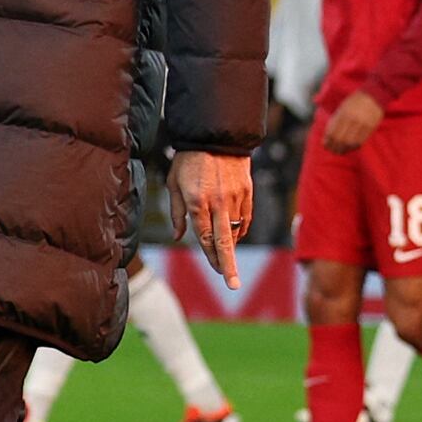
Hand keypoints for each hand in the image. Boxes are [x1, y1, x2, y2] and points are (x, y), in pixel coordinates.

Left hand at [169, 149, 254, 279]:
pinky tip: (235, 234)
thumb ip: (177, 212)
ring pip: (236, 230)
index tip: (217, 273)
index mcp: (197, 202)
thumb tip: (179, 236)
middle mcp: (217, 203)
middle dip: (228, 266)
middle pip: (224, 242)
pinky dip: (241, 229)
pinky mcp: (247, 192)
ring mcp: (234, 198)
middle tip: (233, 285)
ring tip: (226, 254)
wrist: (216, 135)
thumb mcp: (174, 183)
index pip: (205, 238)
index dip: (210, 258)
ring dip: (231, 245)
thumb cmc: (189, 160)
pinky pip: (245, 217)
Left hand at [317, 91, 382, 154]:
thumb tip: (328, 135)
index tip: (325, 145)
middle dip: (335, 147)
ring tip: (341, 152)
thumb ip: (336, 119)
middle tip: (333, 151)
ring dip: (344, 149)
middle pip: (341, 139)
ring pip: (351, 142)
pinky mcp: (370, 127)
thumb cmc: (355, 101)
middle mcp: (352, 119)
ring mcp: (362, 124)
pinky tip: (351, 148)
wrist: (373, 95)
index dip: (328, 141)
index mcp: (343, 113)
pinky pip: (361, 141)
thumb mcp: (342, 107)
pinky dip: (354, 146)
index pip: (333, 132)